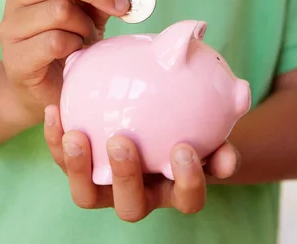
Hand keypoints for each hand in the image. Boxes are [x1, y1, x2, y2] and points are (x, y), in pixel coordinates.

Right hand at [0, 0, 142, 118]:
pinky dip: (73, 47)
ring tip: (86, 40)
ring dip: (84, 26)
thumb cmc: (69, 48)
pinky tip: (74, 56)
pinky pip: (54, 42)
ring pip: (58, 10)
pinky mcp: (15, 56)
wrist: (43, 92)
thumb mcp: (90, 16)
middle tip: (124, 8)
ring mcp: (12, 26)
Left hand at [44, 105, 240, 221]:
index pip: (188, 198)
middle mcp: (140, 193)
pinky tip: (54, 109)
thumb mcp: (204, 110)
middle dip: (127, 177)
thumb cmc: (184, 117)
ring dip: (80, 168)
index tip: (185, 149)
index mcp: (174, 186)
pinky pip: (62, 161)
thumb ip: (222, 103)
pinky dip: (55, 139)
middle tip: (122, 141)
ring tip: (75, 135)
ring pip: (89, 194)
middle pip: (132, 206)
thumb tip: (242, 91)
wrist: (151, 117)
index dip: (188, 182)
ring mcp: (106, 185)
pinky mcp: (79, 168)